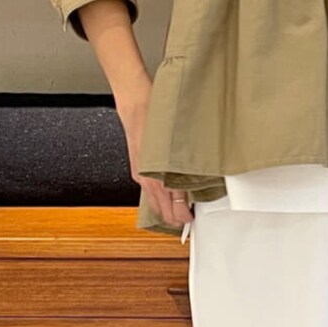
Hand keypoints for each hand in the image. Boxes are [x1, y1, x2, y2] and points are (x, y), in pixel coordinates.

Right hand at [116, 91, 193, 229]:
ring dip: (166, 210)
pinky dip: (159, 197)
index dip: (183, 219)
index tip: (191, 221)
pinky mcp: (138, 168)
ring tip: (179, 212)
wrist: (136, 104)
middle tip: (187, 222)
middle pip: (161, 211)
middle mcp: (147, 179)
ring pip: (154, 202)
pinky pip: (149, 190)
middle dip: (174, 219)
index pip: (173, 209)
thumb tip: (191, 187)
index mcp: (157, 178)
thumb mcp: (173, 148)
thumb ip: (182, 170)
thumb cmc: (154, 119)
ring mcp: (141, 174)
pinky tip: (167, 194)